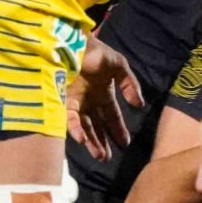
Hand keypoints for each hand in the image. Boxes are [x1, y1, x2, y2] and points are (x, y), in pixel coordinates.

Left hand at [66, 37, 141, 160]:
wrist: (72, 44)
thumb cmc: (96, 53)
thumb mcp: (119, 66)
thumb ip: (130, 85)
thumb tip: (140, 105)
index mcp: (103, 92)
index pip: (112, 115)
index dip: (118, 129)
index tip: (125, 143)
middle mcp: (89, 100)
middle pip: (97, 125)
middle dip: (102, 141)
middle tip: (107, 158)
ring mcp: (75, 102)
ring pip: (84, 127)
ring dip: (91, 141)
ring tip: (99, 156)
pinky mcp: (62, 102)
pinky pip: (69, 120)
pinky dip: (76, 130)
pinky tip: (83, 140)